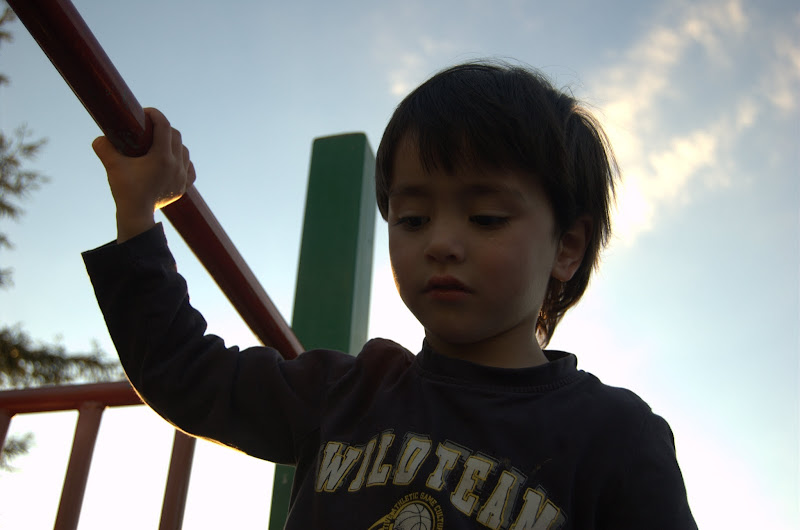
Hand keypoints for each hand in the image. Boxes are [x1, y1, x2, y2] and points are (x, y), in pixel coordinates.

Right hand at [92, 108, 195, 242]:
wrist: (137, 215)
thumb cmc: (125, 190)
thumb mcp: (112, 166)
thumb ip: (103, 147)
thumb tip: (100, 137)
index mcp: (162, 157)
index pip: (164, 126)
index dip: (155, 115)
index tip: (146, 113)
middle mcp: (176, 165)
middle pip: (176, 136)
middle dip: (163, 128)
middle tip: (150, 127)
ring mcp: (182, 177)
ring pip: (184, 151)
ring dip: (174, 144)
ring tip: (160, 143)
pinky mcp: (183, 187)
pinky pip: (189, 168)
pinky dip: (183, 161)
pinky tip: (174, 161)